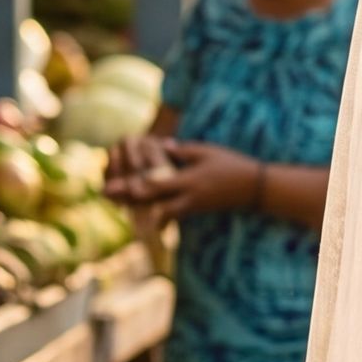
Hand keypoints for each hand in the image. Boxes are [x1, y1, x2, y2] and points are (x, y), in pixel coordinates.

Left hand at [106, 141, 258, 219]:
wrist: (254, 189)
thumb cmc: (231, 165)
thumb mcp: (207, 152)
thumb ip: (183, 150)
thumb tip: (161, 145)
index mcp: (189, 181)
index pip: (159, 185)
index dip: (138, 187)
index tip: (119, 185)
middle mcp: (188, 198)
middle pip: (152, 203)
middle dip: (129, 201)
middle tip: (107, 196)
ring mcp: (192, 207)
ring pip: (160, 214)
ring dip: (139, 210)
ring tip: (119, 206)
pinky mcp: (195, 211)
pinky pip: (171, 215)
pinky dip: (155, 214)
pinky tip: (142, 213)